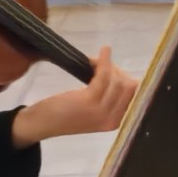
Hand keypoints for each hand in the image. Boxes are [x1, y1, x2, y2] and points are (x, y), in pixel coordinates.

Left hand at [13, 47, 138, 147]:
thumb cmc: (64, 115)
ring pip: (118, 80)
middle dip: (116, 71)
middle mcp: (113, 119)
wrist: (41, 125)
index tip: (111, 72)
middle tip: (98, 67)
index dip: (125, 79)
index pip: (136, 95)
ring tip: (93, 62)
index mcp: (116, 122)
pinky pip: (104, 75)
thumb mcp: (93, 112)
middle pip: (129, 85)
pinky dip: (105, 60)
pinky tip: (104, 51)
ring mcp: (102, 111)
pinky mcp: (90, 100)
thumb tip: (118, 73)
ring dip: (108, 65)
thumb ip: (108, 99)